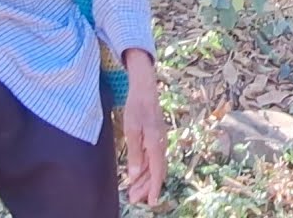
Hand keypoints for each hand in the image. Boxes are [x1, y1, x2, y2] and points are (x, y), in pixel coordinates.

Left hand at [121, 49, 166, 205]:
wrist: (145, 89)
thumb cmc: (136, 107)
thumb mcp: (131, 129)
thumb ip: (134, 153)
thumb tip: (133, 175)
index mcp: (156, 144)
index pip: (156, 172)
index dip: (153, 188)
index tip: (150, 202)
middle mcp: (161, 145)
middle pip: (156, 172)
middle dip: (145, 187)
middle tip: (134, 199)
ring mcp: (159, 142)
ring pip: (154, 166)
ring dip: (145, 179)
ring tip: (133, 191)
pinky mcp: (156, 138)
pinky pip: (153, 158)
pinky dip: (145, 168)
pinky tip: (137, 174)